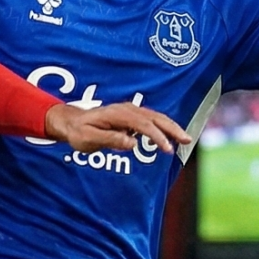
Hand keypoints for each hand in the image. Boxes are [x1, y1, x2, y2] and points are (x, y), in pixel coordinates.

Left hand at [44, 102, 190, 155]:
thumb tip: (132, 143)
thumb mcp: (89, 139)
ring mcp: (130, 111)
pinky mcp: (131, 116)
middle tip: (187, 140)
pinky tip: (169, 139)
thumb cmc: (79, 132)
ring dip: (171, 127)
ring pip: (155, 117)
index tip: (167, 149)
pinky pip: (151, 120)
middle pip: (155, 117)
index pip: (143, 124)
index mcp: (117, 114)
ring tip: (184, 140)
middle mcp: (126, 109)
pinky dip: (163, 127)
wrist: (71, 123)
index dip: (157, 136)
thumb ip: (110, 140)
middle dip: (172, 128)